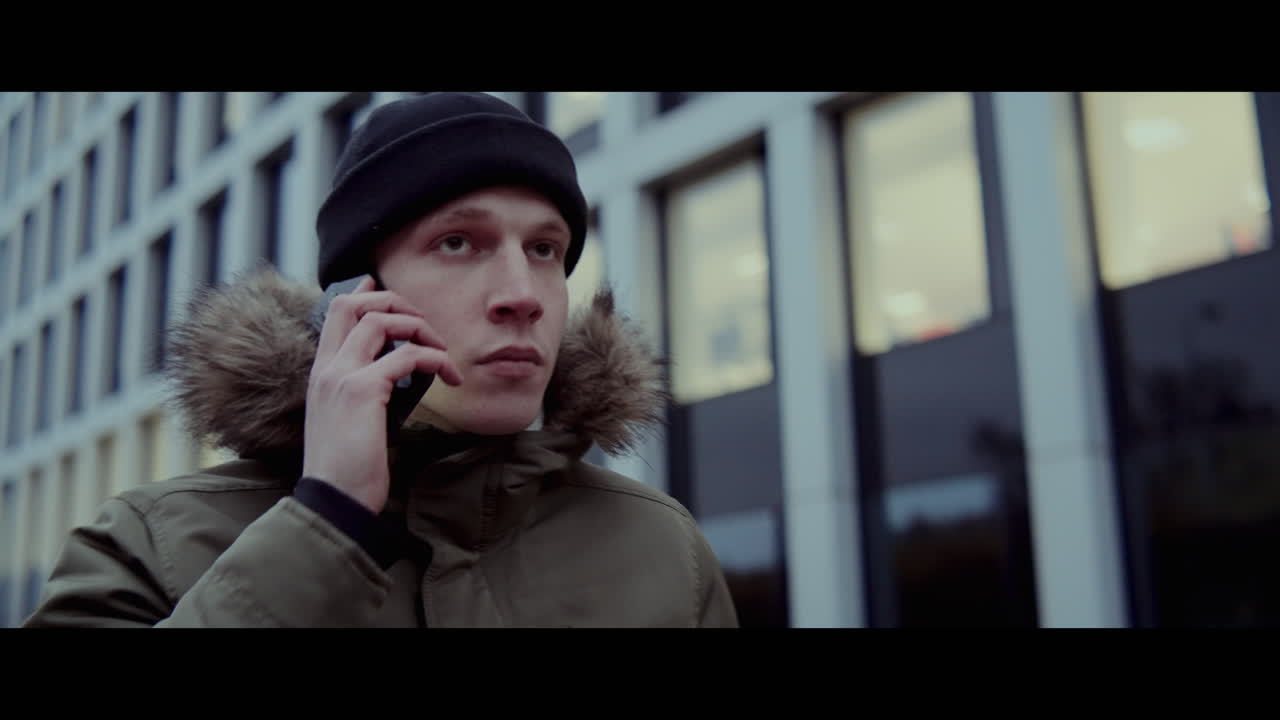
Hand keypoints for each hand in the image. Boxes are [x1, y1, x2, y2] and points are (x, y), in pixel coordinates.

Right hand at [301, 276, 462, 512]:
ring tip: (442, 352)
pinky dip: (436, 360)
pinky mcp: (364, 391)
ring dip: (421, 329)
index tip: (382, 286)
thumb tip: (392, 377)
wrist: (335, 500)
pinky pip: (408, 356)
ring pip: (382, 321)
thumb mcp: (350, 423)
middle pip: (354, 305)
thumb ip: (362, 394)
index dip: (362, 294)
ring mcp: (342, 376)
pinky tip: (450, 377)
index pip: (334, 314)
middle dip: (395, 303)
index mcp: (321, 374)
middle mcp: (327, 368)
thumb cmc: (348, 470)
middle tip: (425, 325)